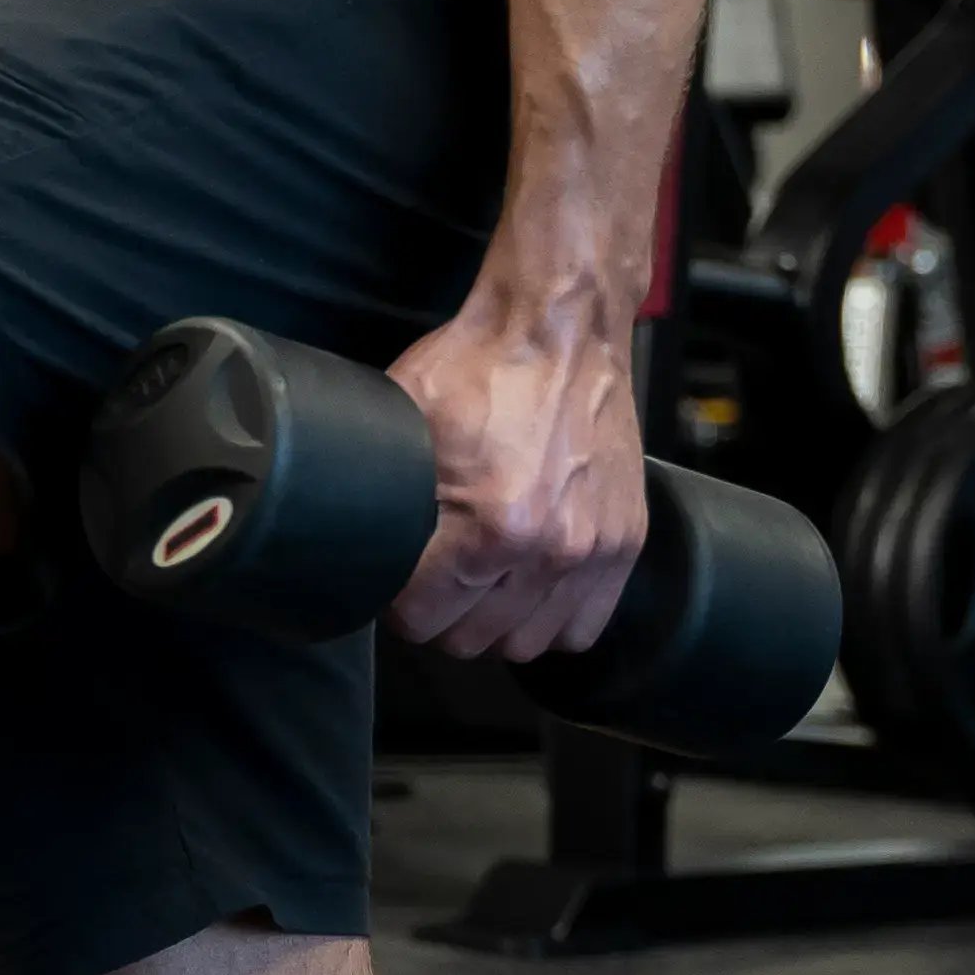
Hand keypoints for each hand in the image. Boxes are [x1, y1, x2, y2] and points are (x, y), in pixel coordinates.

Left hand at [385, 294, 648, 667]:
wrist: (561, 329)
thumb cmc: (481, 366)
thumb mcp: (404, 423)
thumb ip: (381, 492)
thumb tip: (349, 538)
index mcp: (491, 527)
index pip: (421, 619)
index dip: (397, 602)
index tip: (397, 580)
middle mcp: (550, 551)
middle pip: (469, 640)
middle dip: (439, 615)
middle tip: (430, 580)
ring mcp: (594, 551)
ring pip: (524, 644)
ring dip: (492, 625)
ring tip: (475, 587)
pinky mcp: (626, 543)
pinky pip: (582, 628)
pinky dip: (550, 621)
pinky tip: (524, 592)